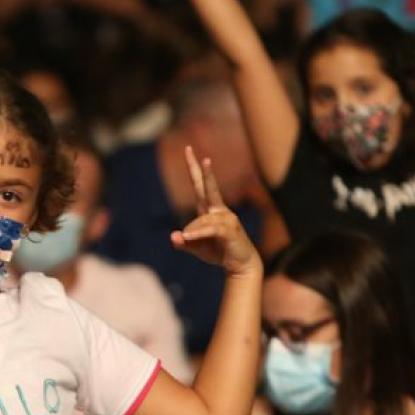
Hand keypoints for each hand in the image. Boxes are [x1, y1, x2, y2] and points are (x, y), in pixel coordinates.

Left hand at [168, 147, 259, 276]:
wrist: (241, 265)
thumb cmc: (219, 252)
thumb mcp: (197, 248)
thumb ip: (184, 243)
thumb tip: (174, 236)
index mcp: (209, 210)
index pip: (200, 185)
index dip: (193, 168)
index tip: (188, 150)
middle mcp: (218, 210)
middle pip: (207, 187)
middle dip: (200, 170)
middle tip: (189, 149)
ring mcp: (226, 219)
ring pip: (202, 219)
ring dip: (192, 231)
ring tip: (188, 240)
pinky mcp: (229, 230)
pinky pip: (210, 228)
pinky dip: (198, 232)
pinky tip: (189, 236)